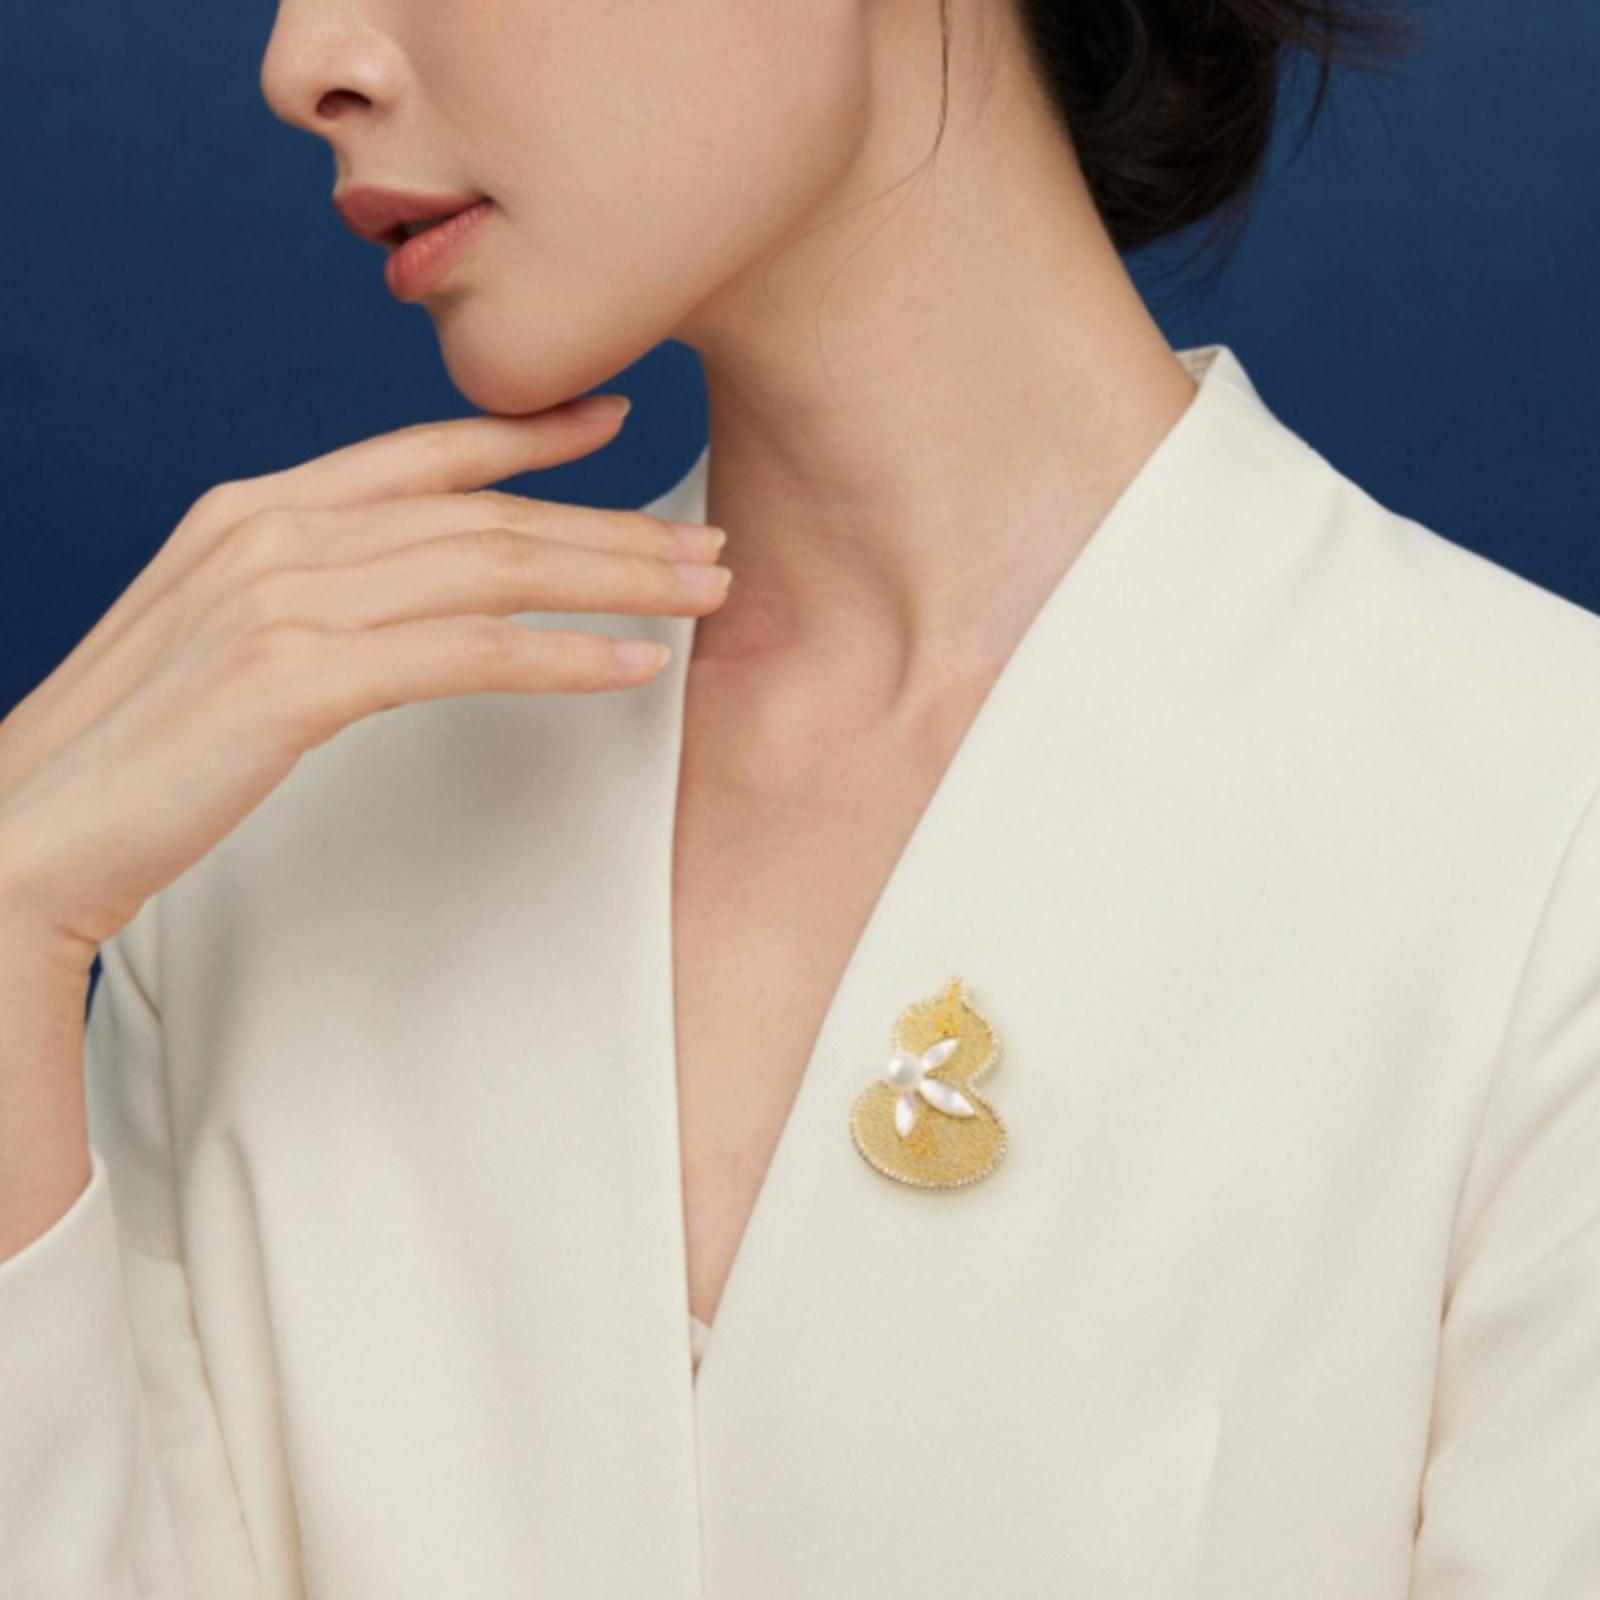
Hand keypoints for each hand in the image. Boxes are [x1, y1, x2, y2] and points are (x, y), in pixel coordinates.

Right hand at [0, 395, 729, 972]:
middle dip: (610, 526)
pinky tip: (633, 665)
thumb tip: (406, 599)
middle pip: (483, 512)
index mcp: (255, 511)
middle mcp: (271, 531)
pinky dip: (561, 654)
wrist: (25, 835)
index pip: (422, 452)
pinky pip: (466, 651)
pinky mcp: (293, 676)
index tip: (615, 424)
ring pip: (491, 568)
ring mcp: (279, 597)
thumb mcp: (223, 640)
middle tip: (708, 544)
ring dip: (613, 579)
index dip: (529, 436)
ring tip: (702, 593)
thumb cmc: (135, 753)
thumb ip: (312, 596)